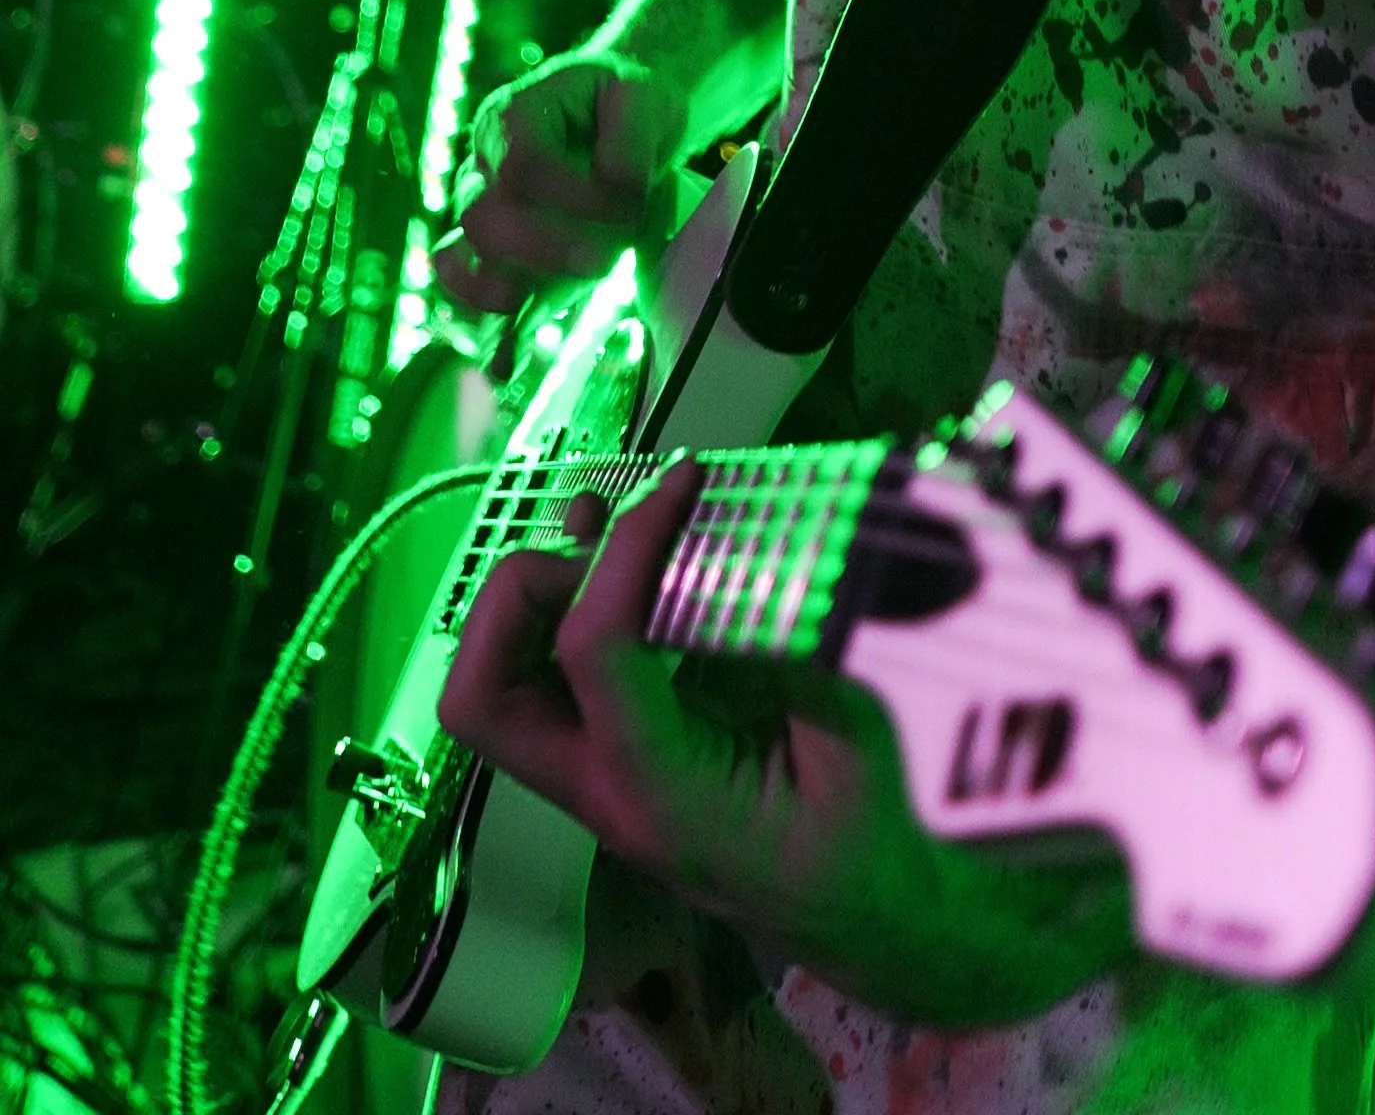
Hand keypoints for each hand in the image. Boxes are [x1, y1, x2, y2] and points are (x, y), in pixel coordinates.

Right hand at [431, 54, 687, 319]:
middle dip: (543, 249)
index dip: (571, 194)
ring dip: (497, 293)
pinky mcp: (501, 263)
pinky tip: (504, 368)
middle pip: (483, 220)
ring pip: (457, 263)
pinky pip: (473, 303)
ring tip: (533, 310)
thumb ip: (629, 139)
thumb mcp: (642, 98)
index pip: (521, 166)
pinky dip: (488, 335)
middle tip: (603, 261)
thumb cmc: (626, 103)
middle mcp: (483, 169)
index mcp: (512, 118)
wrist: (621, 118)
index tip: (626, 208)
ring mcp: (483, 219)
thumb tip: (618, 191)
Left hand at [439, 461, 1130, 1026]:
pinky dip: (569, 607)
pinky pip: (550, 681)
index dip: (629, 545)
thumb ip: (803, 638)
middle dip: (526, 590)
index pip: (595, 650)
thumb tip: (774, 529)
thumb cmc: (872, 835)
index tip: (687, 479)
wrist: (870, 914)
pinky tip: (630, 559)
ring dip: (534, 598)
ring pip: (496, 690)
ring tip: (609, 526)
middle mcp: (606, 794)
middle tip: (611, 533)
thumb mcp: (857, 729)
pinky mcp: (614, 760)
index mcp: (666, 795)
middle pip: (483, 694)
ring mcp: (598, 784)